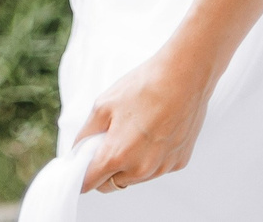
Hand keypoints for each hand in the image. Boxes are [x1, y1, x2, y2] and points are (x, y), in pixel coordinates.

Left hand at [75, 43, 215, 193]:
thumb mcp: (103, 105)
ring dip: (129, 164)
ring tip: (134, 131)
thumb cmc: (144, 87)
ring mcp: (161, 168)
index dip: (82, 175)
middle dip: (105, 170)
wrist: (184, 77)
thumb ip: (86, 134)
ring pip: (135, 178)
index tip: (82, 165)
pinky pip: (156, 168)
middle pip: (113, 184)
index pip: (90, 184)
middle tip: (107, 143)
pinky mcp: (178, 163)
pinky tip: (155, 131)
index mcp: (117, 156)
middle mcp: (140, 169)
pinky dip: (150, 157)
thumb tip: (78, 150)